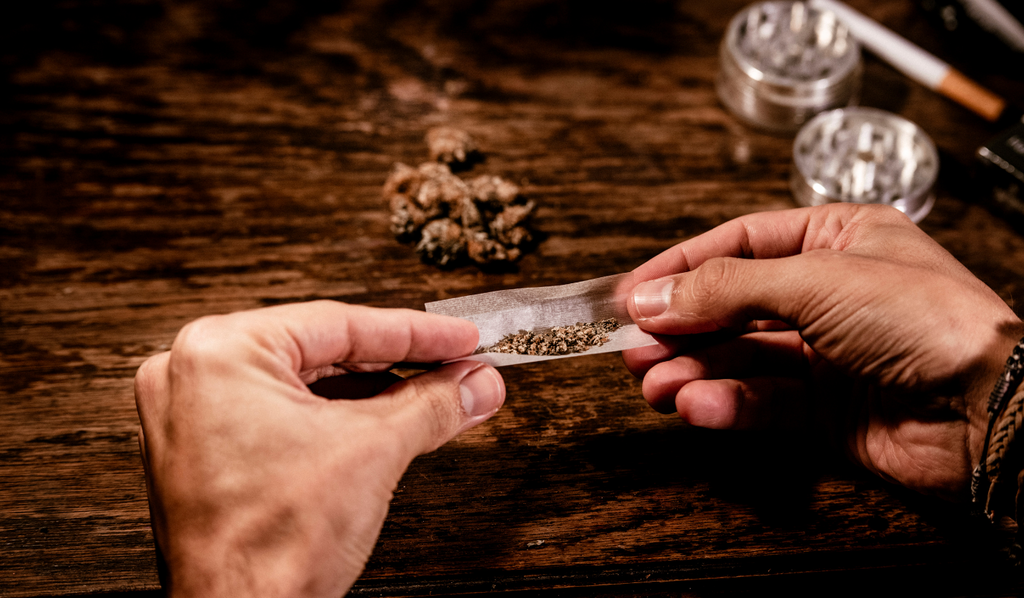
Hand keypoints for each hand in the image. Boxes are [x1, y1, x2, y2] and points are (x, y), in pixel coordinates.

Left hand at [133, 301, 504, 596]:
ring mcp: (196, 417)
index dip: (416, 332)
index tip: (459, 338)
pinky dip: (340, 418)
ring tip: (437, 392)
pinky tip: (390, 419)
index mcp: (219, 353)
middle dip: (401, 364)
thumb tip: (473, 383)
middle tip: (457, 365)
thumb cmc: (268, 547)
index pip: (340, 325)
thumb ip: (433, 404)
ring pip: (308, 385)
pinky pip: (286, 415)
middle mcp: (193, 376)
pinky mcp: (208, 452)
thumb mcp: (374, 450)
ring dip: (377, 392)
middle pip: (324, 352)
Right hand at [622, 204, 1022, 498]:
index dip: (681, 268)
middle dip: (680, 328)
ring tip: (653, 384)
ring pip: (739, 359)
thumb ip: (725, 288)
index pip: (738, 244)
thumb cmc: (927, 320)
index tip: (632, 294)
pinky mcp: (827, 411)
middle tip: (632, 347)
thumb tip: (653, 297)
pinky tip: (697, 407)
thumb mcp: (815, 280)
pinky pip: (762, 403)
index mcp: (836, 239)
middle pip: (731, 306)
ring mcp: (828, 354)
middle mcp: (829, 294)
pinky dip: (726, 405)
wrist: (989, 410)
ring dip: (692, 370)